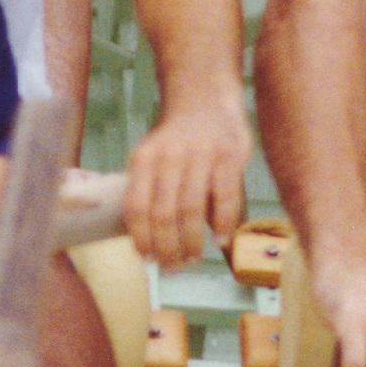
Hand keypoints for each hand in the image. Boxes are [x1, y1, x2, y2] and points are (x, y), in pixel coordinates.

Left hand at [123, 97, 250, 269]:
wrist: (205, 99)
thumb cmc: (178, 141)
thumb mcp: (154, 158)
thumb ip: (151, 192)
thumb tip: (150, 244)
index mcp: (143, 158)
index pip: (136, 207)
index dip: (140, 238)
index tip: (147, 259)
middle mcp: (169, 155)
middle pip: (163, 214)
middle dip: (167, 249)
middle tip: (172, 267)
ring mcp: (200, 154)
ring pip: (191, 209)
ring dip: (191, 242)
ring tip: (192, 258)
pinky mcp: (229, 154)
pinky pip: (225, 197)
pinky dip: (223, 223)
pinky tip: (220, 240)